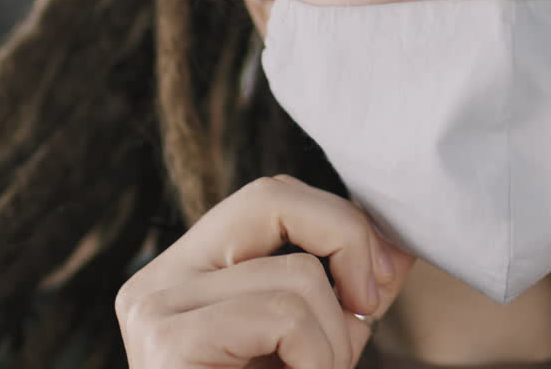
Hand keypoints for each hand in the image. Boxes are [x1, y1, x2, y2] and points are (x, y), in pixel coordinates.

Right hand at [115, 175, 414, 368]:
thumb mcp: (318, 345)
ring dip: (333, 342)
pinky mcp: (168, 344)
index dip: (339, 222)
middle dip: (344, 243)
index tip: (378, 279)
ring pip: (296, 276)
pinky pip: (284, 315)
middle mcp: (156, 282)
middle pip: (271, 198)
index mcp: (186, 274)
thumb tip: (396, 246)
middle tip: (366, 307)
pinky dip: (316, 360)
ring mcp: (154, 310)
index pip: (270, 197)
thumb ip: (347, 291)